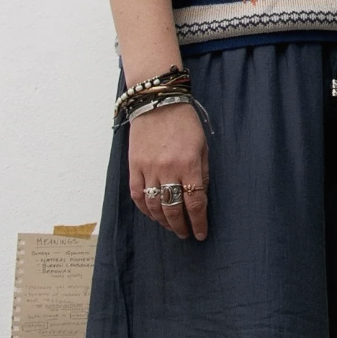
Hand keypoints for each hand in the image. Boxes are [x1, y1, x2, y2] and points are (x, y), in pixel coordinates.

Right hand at [129, 103, 209, 240]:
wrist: (157, 103)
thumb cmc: (184, 122)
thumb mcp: (202, 145)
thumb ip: (202, 171)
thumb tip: (200, 196)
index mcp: (189, 164)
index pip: (195, 202)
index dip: (198, 221)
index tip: (201, 233)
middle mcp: (168, 170)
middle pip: (174, 208)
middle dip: (181, 226)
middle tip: (186, 234)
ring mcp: (148, 169)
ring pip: (155, 206)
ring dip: (163, 221)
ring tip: (171, 227)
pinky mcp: (134, 167)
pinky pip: (138, 195)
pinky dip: (145, 209)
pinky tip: (152, 215)